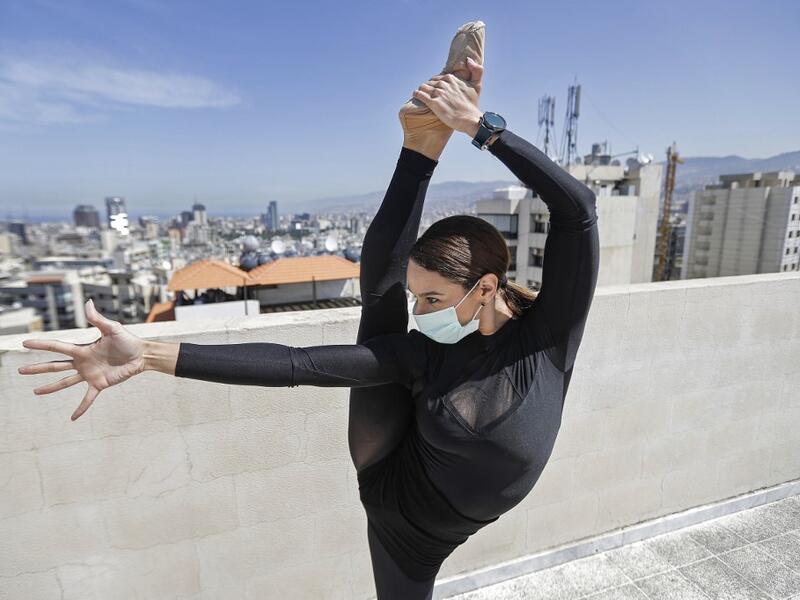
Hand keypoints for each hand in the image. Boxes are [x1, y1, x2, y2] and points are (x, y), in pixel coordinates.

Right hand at [18, 299, 146, 420]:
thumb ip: (98, 319)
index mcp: (82, 349)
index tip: (25, 343)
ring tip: (35, 392)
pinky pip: (88, 399)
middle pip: (55, 366)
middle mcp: (82, 363)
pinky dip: (81, 408)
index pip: (57, 347)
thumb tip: (88, 302)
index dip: (41, 344)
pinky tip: (73, 418)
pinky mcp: (100, 384)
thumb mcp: (112, 328)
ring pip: (65, 382)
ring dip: (50, 388)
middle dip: (38, 368)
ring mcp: (90, 375)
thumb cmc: (127, 340)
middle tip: (21, 371)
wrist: (141, 355)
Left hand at [412, 56, 483, 134]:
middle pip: (429, 82)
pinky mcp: (433, 103)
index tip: (435, 88)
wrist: (469, 119)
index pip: (437, 77)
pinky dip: (417, 94)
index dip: (435, 83)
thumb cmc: (472, 104)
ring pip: (423, 87)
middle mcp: (443, 83)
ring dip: (421, 90)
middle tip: (427, 93)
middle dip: (428, 87)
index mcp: (451, 78)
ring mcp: (437, 93)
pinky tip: (415, 95)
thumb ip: (476, 70)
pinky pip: (420, 95)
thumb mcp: (477, 85)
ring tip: (421, 94)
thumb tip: (468, 59)